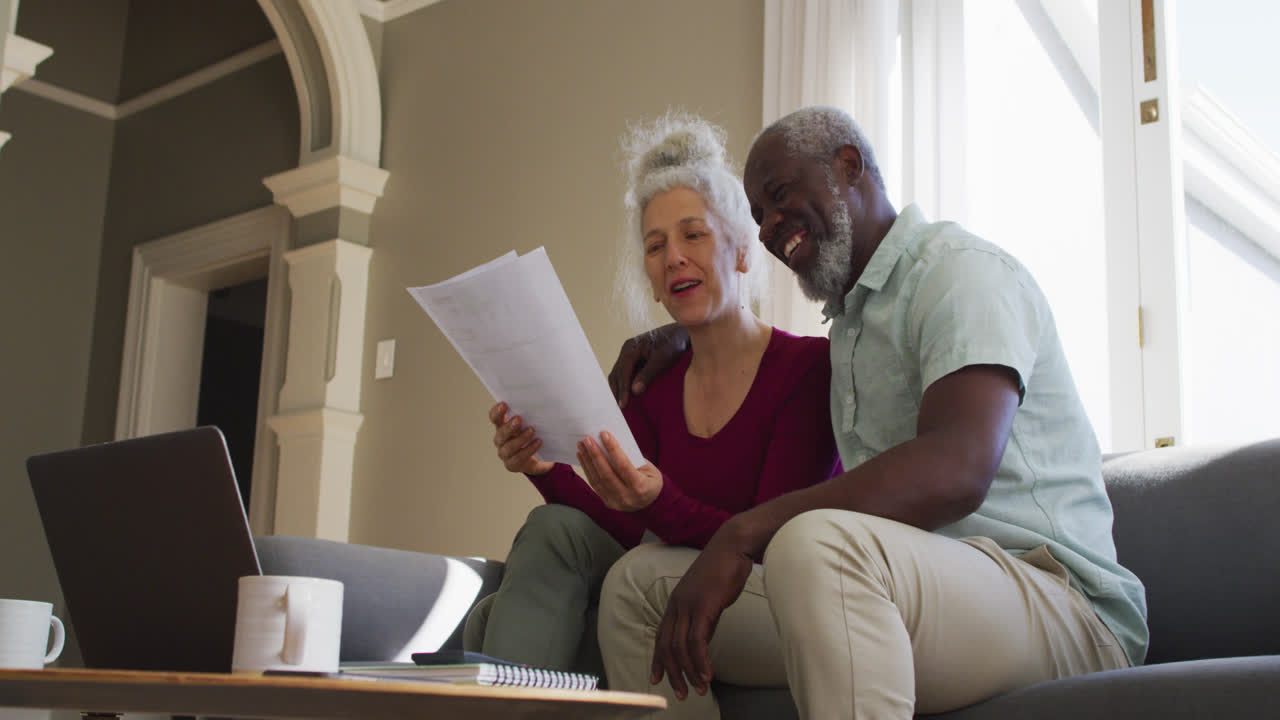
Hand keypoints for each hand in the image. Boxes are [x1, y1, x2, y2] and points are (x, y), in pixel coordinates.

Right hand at [490, 402, 553, 475]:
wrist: (538, 459)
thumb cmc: (533, 436)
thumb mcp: (531, 424)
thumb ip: (531, 416)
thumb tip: (542, 405)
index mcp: (502, 426)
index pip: (495, 418)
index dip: (497, 412)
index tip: (504, 404)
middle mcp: (501, 439)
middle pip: (501, 433)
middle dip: (509, 426)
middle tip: (519, 419)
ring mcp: (504, 453)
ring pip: (509, 447)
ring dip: (521, 438)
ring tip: (532, 431)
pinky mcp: (511, 464)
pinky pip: (519, 458)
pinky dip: (529, 450)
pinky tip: (538, 442)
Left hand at [576, 432, 661, 510]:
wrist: (652, 503)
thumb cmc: (651, 480)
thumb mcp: (649, 469)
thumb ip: (632, 459)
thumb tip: (611, 443)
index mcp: (640, 487)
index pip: (623, 466)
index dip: (613, 449)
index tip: (604, 434)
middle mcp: (627, 497)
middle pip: (607, 474)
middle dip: (595, 454)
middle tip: (587, 439)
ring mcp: (616, 502)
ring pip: (597, 480)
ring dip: (587, 461)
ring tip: (581, 445)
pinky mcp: (607, 502)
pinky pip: (594, 484)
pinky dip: (587, 469)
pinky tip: (583, 457)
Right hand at [607, 324, 689, 407]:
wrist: (680, 333)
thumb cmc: (673, 345)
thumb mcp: (662, 360)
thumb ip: (647, 374)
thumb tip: (634, 391)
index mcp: (630, 349)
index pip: (622, 373)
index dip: (622, 390)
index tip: (623, 405)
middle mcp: (626, 350)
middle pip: (616, 373)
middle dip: (616, 391)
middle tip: (619, 408)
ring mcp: (629, 353)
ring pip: (618, 373)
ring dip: (618, 388)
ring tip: (620, 404)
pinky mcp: (634, 357)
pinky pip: (625, 372)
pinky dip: (624, 384)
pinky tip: (627, 394)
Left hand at [650, 527, 753, 699]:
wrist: (732, 546)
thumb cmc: (724, 569)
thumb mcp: (708, 596)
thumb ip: (702, 617)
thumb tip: (702, 639)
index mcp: (675, 602)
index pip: (660, 636)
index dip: (658, 659)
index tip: (656, 678)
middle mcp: (676, 605)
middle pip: (667, 646)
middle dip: (672, 673)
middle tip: (681, 693)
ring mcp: (688, 605)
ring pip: (680, 647)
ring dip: (689, 672)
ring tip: (699, 689)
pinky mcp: (704, 606)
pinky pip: (698, 641)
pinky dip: (701, 661)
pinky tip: (707, 674)